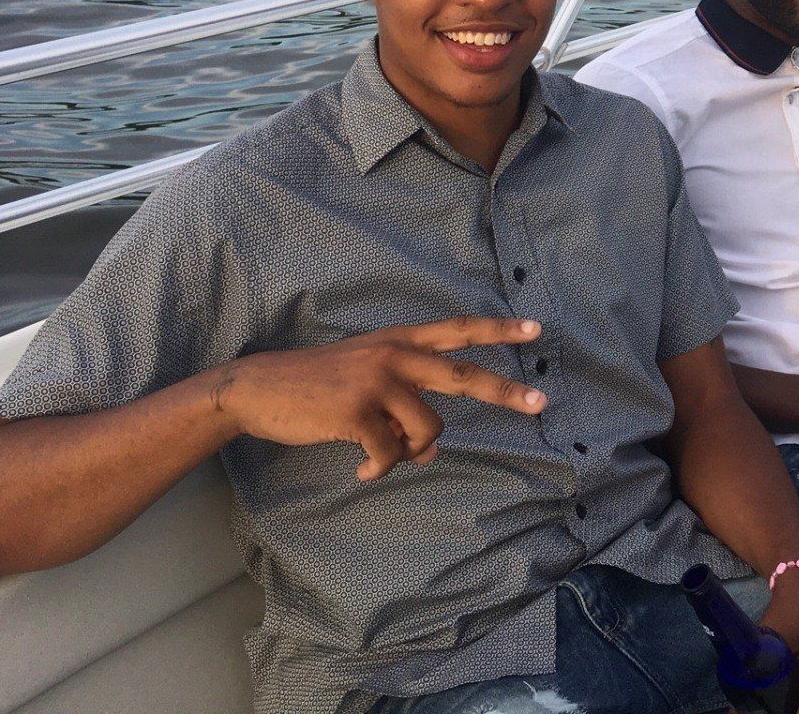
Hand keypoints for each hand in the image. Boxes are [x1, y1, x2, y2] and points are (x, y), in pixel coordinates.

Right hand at [211, 316, 546, 479]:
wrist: (258, 388)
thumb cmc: (316, 387)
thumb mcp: (366, 381)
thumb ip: (404, 405)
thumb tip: (431, 451)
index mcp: (398, 341)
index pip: (458, 330)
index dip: (498, 330)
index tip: (536, 329)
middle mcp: (394, 354)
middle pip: (464, 375)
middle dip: (506, 391)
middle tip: (540, 402)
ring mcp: (376, 381)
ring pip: (427, 428)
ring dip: (411, 451)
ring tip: (380, 454)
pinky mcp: (356, 411)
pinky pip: (390, 453)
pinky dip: (379, 468)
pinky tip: (362, 469)